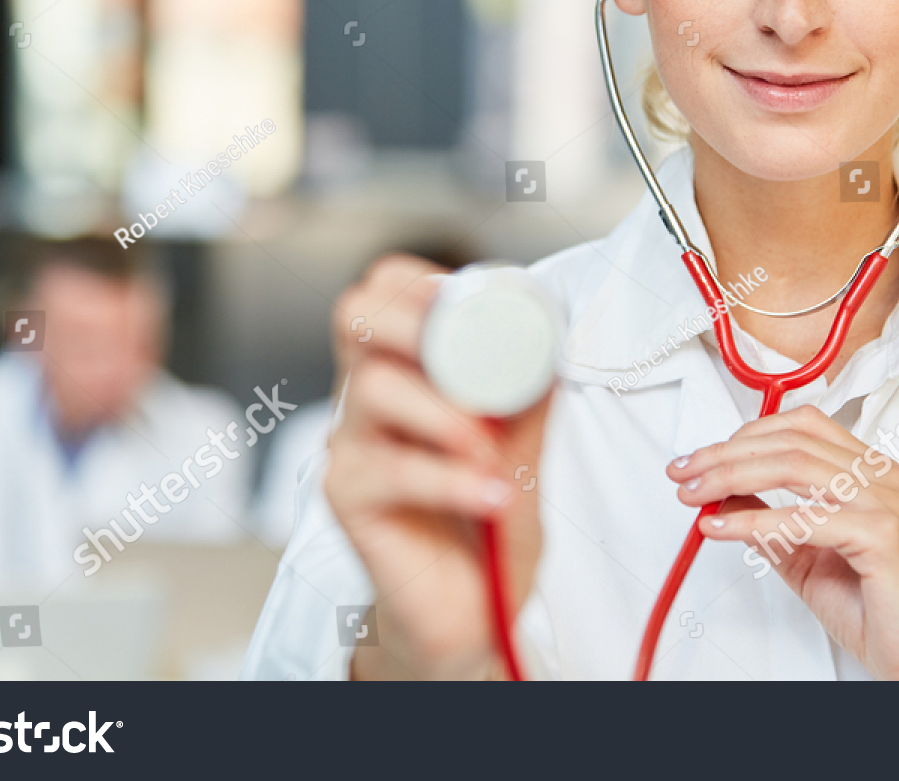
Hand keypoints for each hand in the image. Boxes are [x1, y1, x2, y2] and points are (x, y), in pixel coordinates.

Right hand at [326, 255, 547, 679]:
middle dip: (418, 322)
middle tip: (474, 361)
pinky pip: (390, 471)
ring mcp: (352, 447)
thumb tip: (550, 339)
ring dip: (446, 410)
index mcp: (404, 371)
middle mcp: (366, 399)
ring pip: (373, 388)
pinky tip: (491, 494)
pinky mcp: (348, 500)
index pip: (381, 292)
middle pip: (356, 317)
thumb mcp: (524, 449)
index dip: (419, 282)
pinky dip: (449, 479)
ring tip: (490, 448)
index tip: (470, 302)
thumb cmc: (489, 525)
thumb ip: (529, 398)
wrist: (471, 616)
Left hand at [665, 404, 898, 679]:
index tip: (699, 458)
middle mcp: (882, 477)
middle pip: (789, 442)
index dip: (744, 435)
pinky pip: (803, 518)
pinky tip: (721, 528)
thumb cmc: (876, 609)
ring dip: (731, 475)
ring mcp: (885, 501)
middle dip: (724, 454)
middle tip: (682, 473)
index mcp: (871, 471)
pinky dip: (754, 519)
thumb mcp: (804, 555)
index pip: (801, 426)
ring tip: (694, 494)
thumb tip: (722, 494)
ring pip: (793, 466)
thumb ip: (769, 522)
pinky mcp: (881, 534)